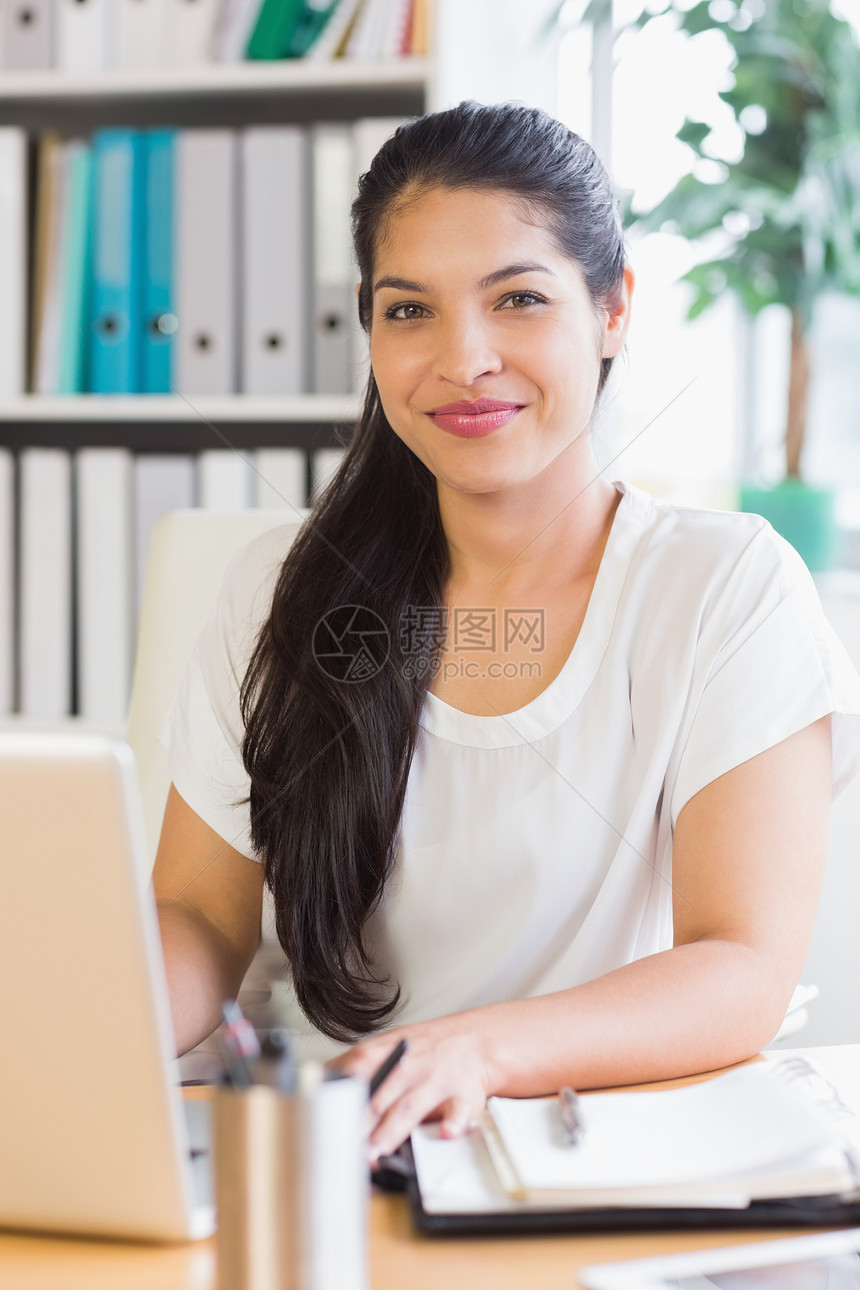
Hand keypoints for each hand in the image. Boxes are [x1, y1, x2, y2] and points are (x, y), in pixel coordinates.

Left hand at [329, 1019, 494, 1160]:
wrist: (473, 1040)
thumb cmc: (422, 1049)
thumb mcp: (384, 1046)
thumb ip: (352, 1066)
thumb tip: (315, 1082)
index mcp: (384, 1054)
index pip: (355, 1076)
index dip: (339, 1101)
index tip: (326, 1124)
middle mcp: (408, 1067)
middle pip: (377, 1098)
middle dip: (359, 1125)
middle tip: (342, 1151)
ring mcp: (436, 1081)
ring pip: (410, 1107)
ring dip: (391, 1130)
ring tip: (375, 1152)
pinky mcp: (463, 1096)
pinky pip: (459, 1110)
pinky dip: (454, 1123)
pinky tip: (447, 1133)